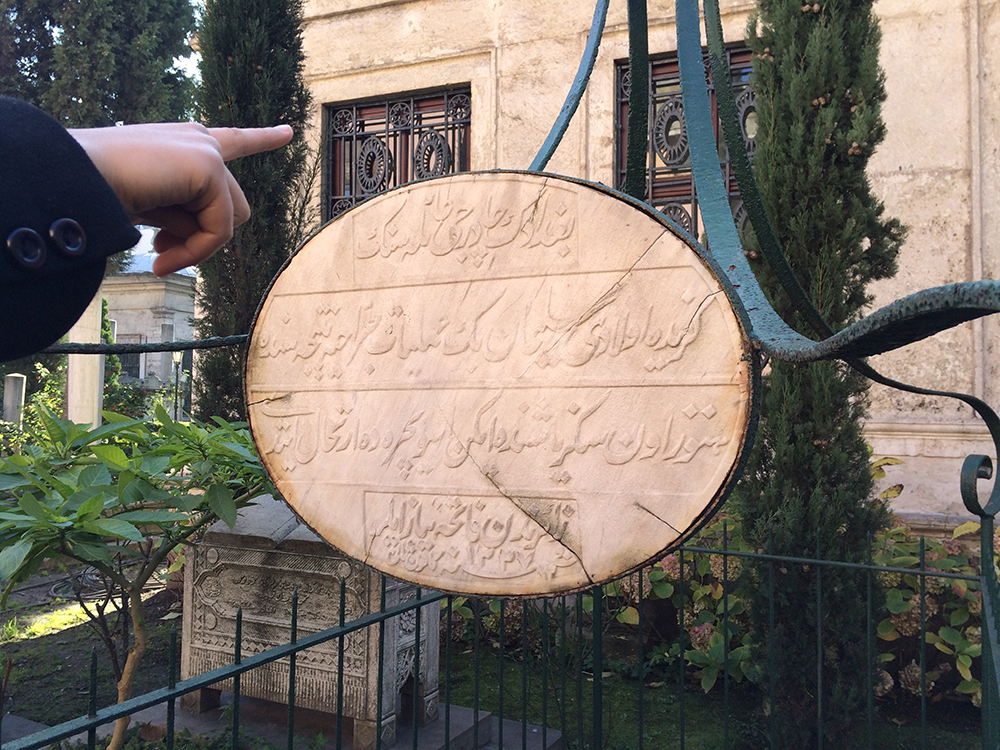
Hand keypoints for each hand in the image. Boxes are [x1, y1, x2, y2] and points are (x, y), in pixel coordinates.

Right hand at [68, 122, 293, 275]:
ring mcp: (205, 149)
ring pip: (230, 221)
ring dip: (196, 247)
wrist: (72, 179)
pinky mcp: (207, 166)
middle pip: (234, 208)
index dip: (261, 138)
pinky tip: (161, 255)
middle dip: (203, 239)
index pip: (232, 141)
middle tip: (161, 255)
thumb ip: (187, 213)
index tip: (288, 132)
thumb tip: (212, 239)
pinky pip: (220, 230)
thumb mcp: (152, 205)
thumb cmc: (101, 193)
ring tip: (157, 254)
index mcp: (183, 142)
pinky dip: (196, 250)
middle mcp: (198, 139)